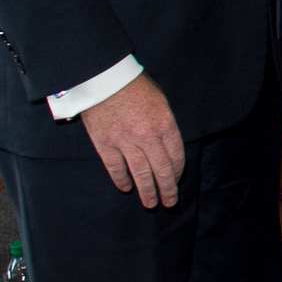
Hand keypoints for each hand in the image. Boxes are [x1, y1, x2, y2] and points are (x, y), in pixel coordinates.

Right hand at [80, 73, 184, 207]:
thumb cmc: (134, 85)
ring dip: (148, 192)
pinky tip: (126, 188)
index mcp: (166, 125)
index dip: (178, 172)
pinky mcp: (105, 144)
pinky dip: (122, 180)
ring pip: (141, 174)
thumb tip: (167, 145)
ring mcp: (125, 142)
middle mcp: (148, 137)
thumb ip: (165, 124)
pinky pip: (116, 168)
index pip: (177, 156)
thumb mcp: (160, 101)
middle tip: (170, 202)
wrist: (104, 78)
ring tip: (151, 204)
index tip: (177, 181)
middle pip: (162, 170)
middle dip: (168, 189)